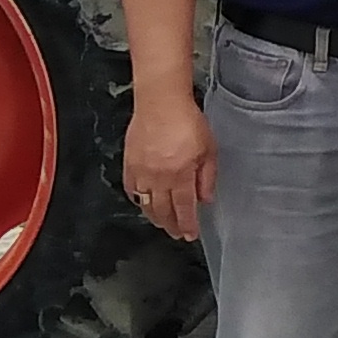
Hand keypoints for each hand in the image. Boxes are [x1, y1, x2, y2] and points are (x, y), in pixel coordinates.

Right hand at [124, 92, 216, 242]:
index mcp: (181, 175)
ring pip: (146, 203)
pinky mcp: (129, 164)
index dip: (187, 225)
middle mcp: (159, 178)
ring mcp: (141, 172)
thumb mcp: (208, 149)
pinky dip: (138, 200)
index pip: (184, 208)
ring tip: (162, 223)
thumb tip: (205, 199)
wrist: (160, 102)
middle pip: (163, 211)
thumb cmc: (187, 121)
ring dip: (155, 217)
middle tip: (176, 233)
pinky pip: (132, 189)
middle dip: (171, 225)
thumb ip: (207, 177)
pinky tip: (144, 202)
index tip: (190, 235)